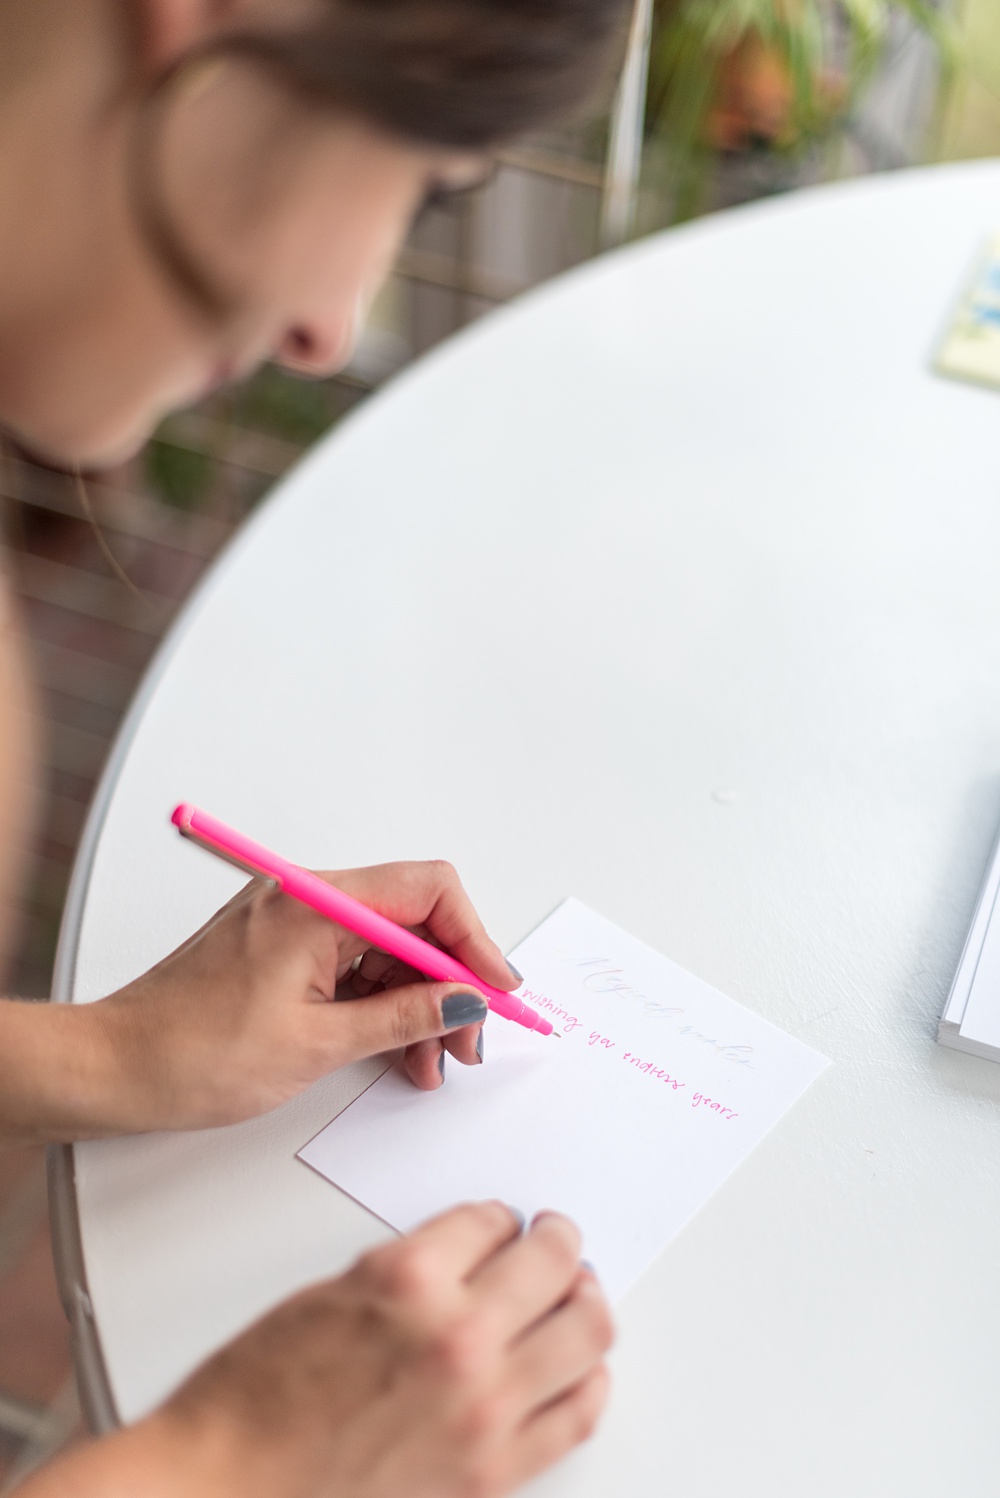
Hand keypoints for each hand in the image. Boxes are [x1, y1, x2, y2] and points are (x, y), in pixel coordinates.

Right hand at [66, 1203, 612, 1497]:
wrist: (226, 1485)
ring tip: (579, 1293)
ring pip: (585, 1334)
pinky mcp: (491, 1470)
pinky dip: (589, 1380)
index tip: (502, 1222)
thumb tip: (469, 1257)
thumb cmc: (258, 1396)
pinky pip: (576, 1414)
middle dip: (559, 1242)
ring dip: (586, 1300)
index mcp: (409, 1278)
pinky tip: (582, 1366)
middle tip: (556, 1239)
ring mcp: (482, 1408)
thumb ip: (412, 1271)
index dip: (499, 1217)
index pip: (491, 1221)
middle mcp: (457, 1336)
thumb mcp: (333, 1292)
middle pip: (553, 1265)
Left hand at [83, 859, 519, 1134]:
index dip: (473, 940)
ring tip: (432, 1059)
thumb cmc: (190, 1053)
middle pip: (412, 918)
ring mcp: (294, 921)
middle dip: (451, 979)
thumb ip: (403, 1018)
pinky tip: (397, 1049)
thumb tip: (464, 1002)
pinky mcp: (284, 948)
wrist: (114, 1068)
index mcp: (315, 903)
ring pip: (387, 947)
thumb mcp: (317, 1044)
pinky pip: (353, 964)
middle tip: (469, 1038)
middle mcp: (307, 898)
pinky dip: (380, 1004)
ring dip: (418, 1000)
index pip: (427, 891)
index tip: (495, 991)